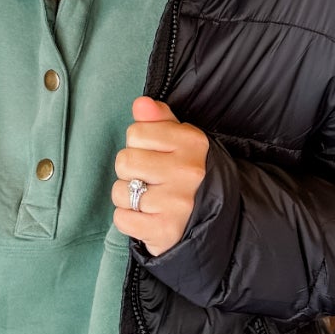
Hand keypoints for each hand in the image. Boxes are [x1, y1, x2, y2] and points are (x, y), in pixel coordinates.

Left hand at [112, 96, 208, 257]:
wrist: (214, 221)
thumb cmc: (188, 176)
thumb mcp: (181, 141)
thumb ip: (159, 119)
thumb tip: (141, 103)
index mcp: (192, 142)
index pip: (135, 132)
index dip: (138, 145)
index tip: (154, 155)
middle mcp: (188, 171)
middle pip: (124, 161)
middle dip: (131, 172)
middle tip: (150, 180)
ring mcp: (177, 202)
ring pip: (120, 191)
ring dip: (128, 197)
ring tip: (148, 199)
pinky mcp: (165, 230)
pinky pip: (122, 219)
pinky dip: (128, 219)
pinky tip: (146, 217)